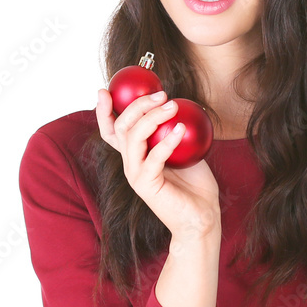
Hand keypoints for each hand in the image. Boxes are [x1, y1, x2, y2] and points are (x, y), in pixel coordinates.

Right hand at [96, 87, 220, 241]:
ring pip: (133, 137)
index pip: (111, 131)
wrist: (202, 216)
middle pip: (121, 127)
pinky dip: (166, 141)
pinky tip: (180, 129)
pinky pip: (153, 157)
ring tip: (173, 106)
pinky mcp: (146, 185)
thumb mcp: (185, 150)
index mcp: (135, 155)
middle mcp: (130, 163)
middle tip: (161, 94)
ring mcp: (136, 174)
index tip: (105, 90)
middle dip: (136, 105)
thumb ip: (174, 130)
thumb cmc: (196, 184)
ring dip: (152, 117)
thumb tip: (176, 103)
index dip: (103, 111)